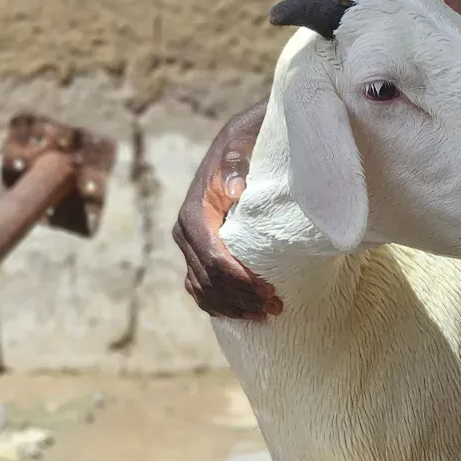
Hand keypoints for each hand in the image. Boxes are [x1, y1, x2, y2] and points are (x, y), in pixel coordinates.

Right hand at [172, 100, 281, 319]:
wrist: (234, 147)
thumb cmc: (243, 151)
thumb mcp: (241, 150)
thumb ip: (236, 165)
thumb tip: (233, 190)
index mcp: (194, 214)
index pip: (213, 259)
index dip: (239, 280)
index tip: (267, 291)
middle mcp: (185, 232)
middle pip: (209, 279)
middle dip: (242, 297)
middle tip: (275, 307)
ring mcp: (189, 246)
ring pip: (203, 288)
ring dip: (232, 306)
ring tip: (264, 314)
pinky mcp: (196, 253)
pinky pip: (199, 287)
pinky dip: (217, 304)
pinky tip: (239, 313)